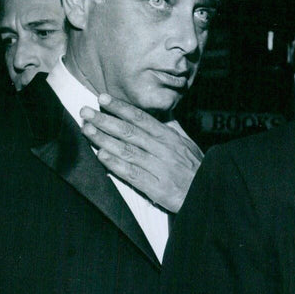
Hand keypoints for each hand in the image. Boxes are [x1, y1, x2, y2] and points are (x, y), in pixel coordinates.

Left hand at [80, 95, 201, 212]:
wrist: (209, 195)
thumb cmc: (197, 170)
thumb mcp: (188, 145)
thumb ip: (173, 130)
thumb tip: (163, 113)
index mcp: (171, 138)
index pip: (142, 118)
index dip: (121, 107)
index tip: (103, 98)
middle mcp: (164, 150)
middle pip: (130, 132)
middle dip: (105, 120)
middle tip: (85, 111)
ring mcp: (160, 168)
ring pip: (128, 150)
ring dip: (105, 139)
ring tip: (87, 130)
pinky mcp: (157, 188)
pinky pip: (133, 174)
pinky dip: (116, 164)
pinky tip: (102, 155)